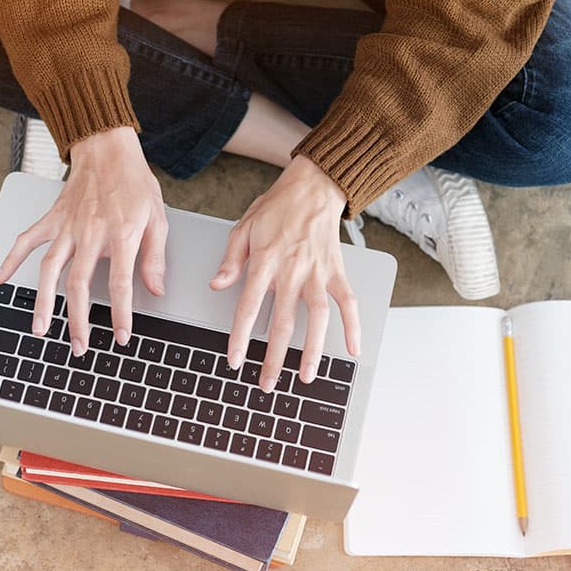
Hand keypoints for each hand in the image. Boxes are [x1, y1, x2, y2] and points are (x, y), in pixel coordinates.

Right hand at [0, 127, 167, 355]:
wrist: (107, 148)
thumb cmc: (134, 182)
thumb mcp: (157, 217)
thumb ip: (154, 256)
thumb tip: (156, 289)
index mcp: (121, 234)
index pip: (120, 282)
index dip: (122, 313)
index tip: (121, 336)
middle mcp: (90, 233)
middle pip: (79, 284)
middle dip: (77, 319)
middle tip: (79, 346)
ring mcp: (67, 226)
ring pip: (50, 270)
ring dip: (44, 302)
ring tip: (40, 329)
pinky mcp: (52, 219)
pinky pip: (27, 241)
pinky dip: (10, 260)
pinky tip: (0, 279)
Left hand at [210, 155, 360, 391]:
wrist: (313, 187)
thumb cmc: (276, 207)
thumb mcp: (243, 228)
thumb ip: (231, 260)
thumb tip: (216, 286)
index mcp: (265, 262)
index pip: (248, 307)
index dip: (240, 337)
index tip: (235, 360)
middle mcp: (292, 271)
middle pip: (282, 322)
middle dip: (273, 358)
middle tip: (267, 384)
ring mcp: (318, 273)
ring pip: (317, 319)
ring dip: (312, 351)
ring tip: (306, 377)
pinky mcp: (337, 271)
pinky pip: (348, 302)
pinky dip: (354, 326)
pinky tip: (353, 349)